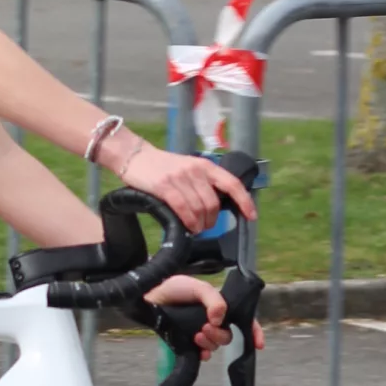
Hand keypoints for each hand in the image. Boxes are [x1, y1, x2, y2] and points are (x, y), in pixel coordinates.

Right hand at [117, 141, 256, 232]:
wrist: (134, 156)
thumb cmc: (162, 166)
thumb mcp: (188, 167)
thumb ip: (202, 182)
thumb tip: (215, 206)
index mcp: (205, 165)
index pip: (232, 184)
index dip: (244, 201)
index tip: (251, 216)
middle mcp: (195, 170)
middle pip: (214, 203)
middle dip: (212, 221)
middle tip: (205, 227)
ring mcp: (180, 178)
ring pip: (199, 209)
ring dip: (199, 224)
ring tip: (194, 228)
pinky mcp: (164, 186)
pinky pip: (183, 209)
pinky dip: (188, 222)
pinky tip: (187, 227)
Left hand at [146, 273, 266, 353]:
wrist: (151, 296)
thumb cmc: (174, 288)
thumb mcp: (198, 288)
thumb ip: (213, 300)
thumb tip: (219, 319)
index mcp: (220, 307)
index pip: (243, 321)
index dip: (254, 332)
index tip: (258, 344)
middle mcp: (213, 321)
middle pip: (227, 336)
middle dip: (220, 335)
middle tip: (206, 328)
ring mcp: (200, 333)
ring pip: (216, 345)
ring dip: (210, 343)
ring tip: (196, 334)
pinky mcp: (187, 343)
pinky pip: (202, 355)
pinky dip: (203, 355)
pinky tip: (199, 351)